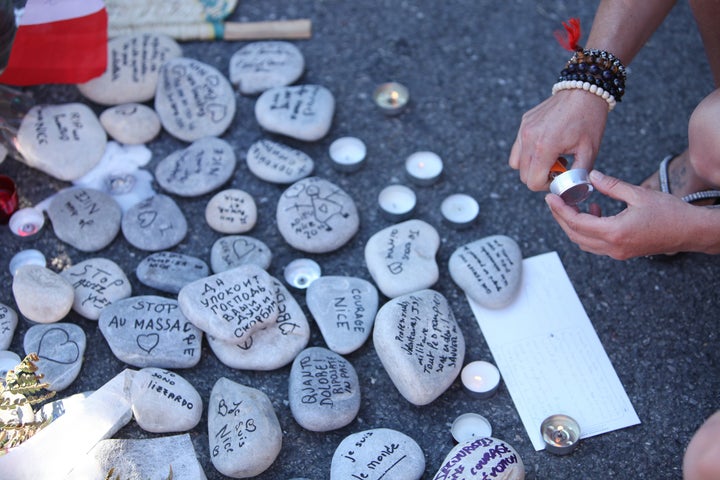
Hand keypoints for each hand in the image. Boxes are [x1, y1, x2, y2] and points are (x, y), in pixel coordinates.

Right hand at [509, 89, 608, 190]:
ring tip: (549, 158)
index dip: (546, 186)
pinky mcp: (524, 123)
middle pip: (523, 175)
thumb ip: (579, 174)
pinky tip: (546, 146)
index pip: (533, 182)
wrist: (584, 90)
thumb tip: (572, 190)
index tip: (560, 177)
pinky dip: (529, 152)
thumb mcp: (590, 151)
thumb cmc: (589, 119)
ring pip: (516, 163)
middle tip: (557, 167)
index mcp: (544, 147)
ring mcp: (523, 130)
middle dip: (539, 177)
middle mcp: (528, 139)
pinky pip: (518, 147)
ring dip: (531, 166)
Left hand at [545, 170, 705, 258]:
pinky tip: (594, 211)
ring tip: (573, 204)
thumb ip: (611, 186)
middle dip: (560, 217)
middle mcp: (612, 246)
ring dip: (573, 224)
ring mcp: (616, 252)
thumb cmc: (670, 213)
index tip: (550, 198)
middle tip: (554, 200)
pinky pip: (595, 244)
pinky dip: (587, 230)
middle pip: (574, 234)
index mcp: (615, 232)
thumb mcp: (639, 194)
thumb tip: (592, 175)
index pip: (576, 222)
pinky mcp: (621, 252)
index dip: (560, 210)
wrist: (690, 231)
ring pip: (583, 241)